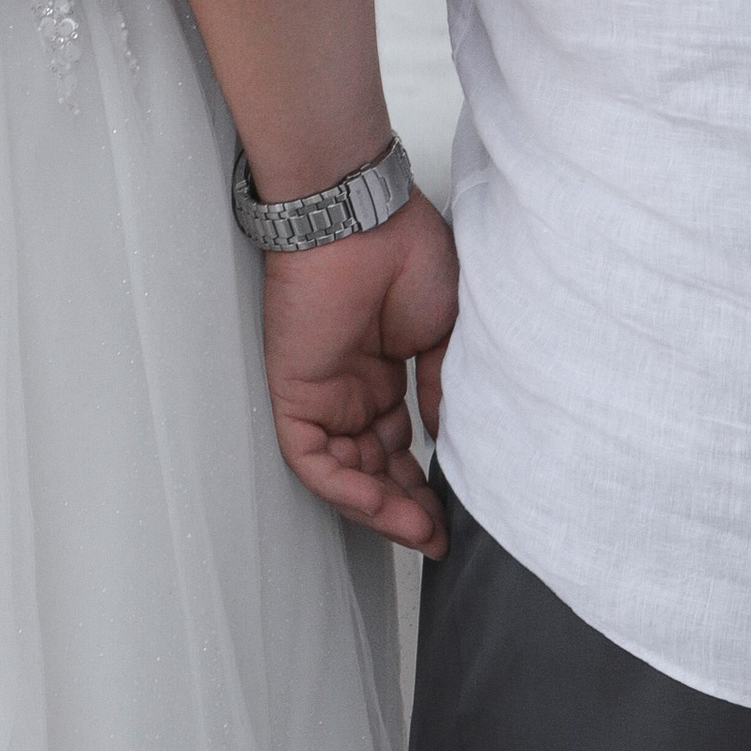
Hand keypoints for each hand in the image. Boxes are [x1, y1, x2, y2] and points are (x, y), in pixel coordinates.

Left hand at [259, 190, 458, 554]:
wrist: (363, 216)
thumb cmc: (405, 249)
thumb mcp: (448, 329)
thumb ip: (444, 387)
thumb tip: (449, 438)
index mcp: (386, 369)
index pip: (399, 444)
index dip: (424, 482)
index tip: (454, 512)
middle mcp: (353, 387)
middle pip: (374, 466)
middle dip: (406, 507)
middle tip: (439, 533)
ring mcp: (325, 393)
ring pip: (345, 472)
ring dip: (381, 507)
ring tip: (422, 531)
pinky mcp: (295, 394)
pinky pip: (312, 459)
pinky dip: (346, 489)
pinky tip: (382, 507)